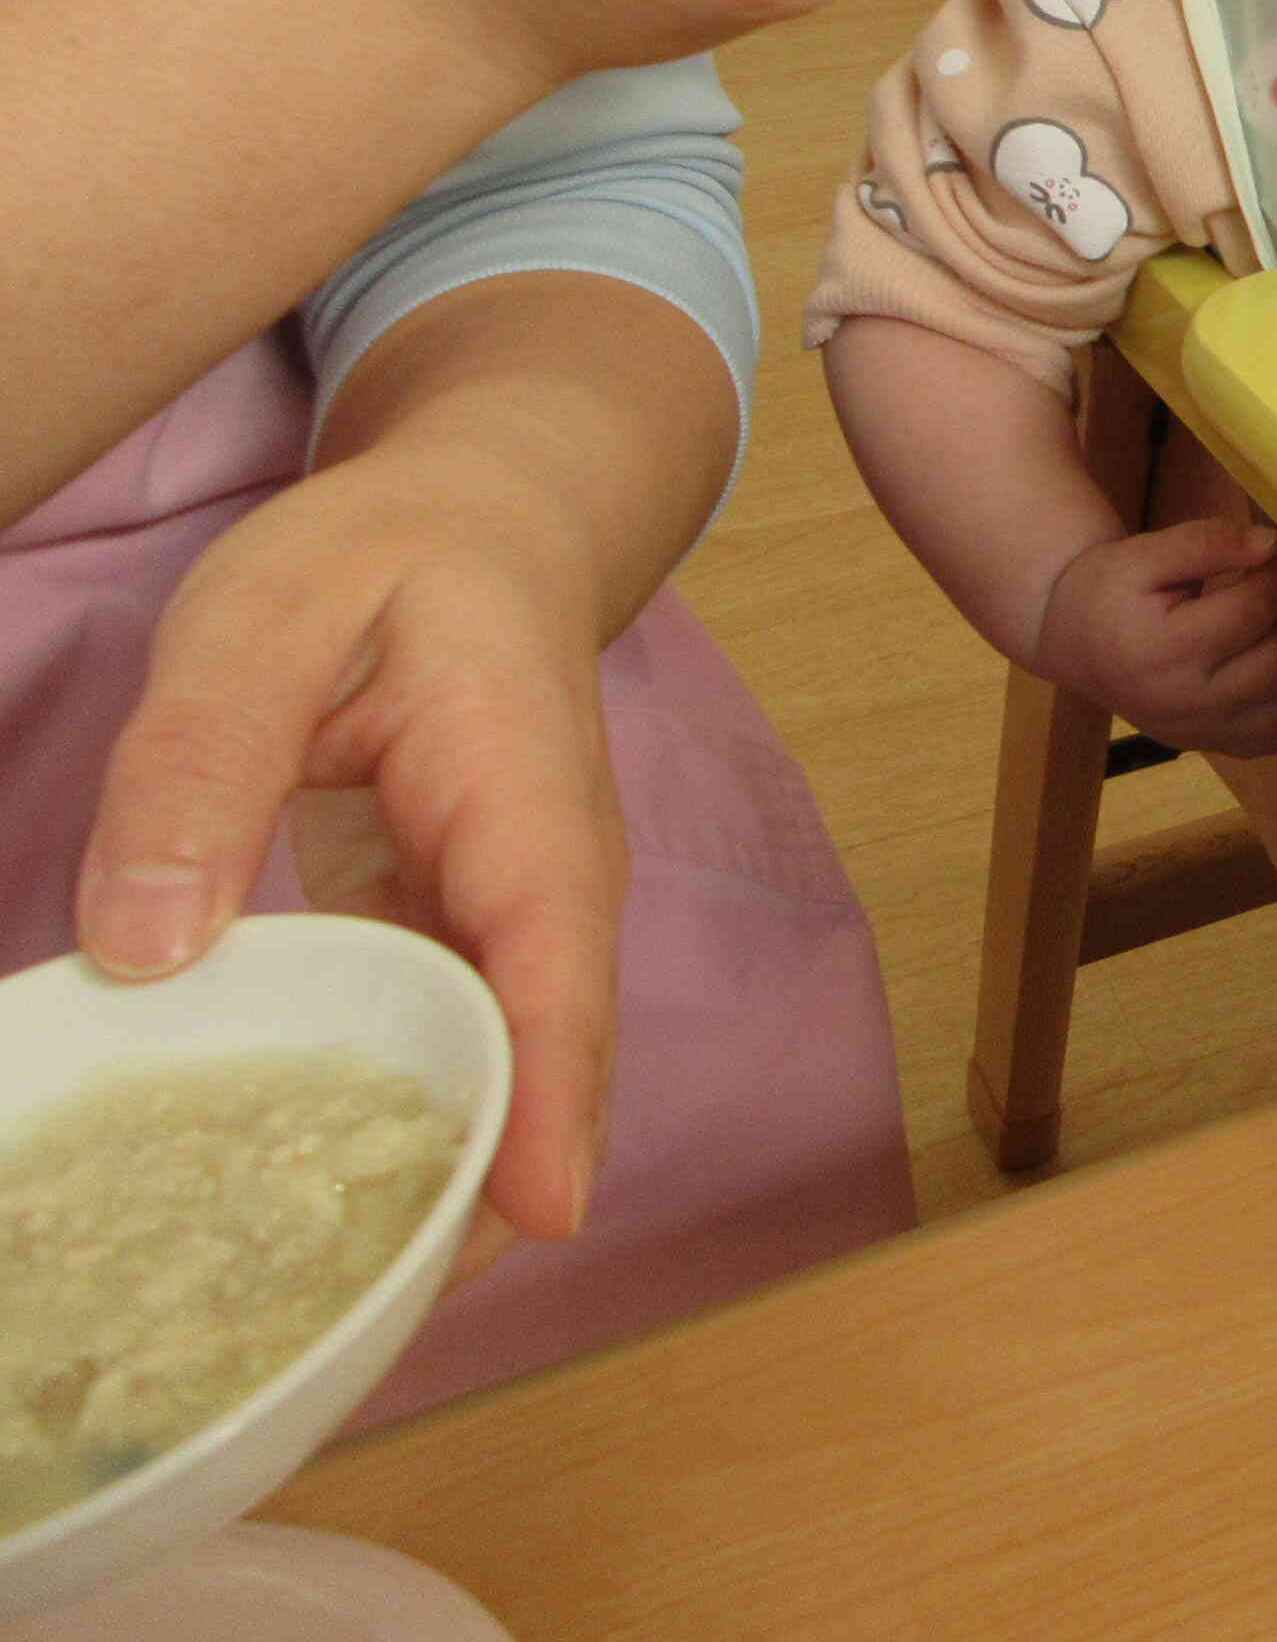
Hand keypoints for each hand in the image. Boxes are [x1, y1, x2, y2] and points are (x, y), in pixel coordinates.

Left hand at [74, 446, 630, 1254]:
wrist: (489, 525)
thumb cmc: (390, 558)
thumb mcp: (263, 617)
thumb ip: (198, 765)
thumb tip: (146, 950)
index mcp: (525, 798)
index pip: (556, 961)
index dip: (551, 1094)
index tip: (533, 1220)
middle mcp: (553, 886)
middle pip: (546, 1061)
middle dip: (475, 1198)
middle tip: (352, 1325)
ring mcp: (518, 925)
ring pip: (502, 1077)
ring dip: (431, 1184)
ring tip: (319, 1305)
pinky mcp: (468, 946)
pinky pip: (451, 1055)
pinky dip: (392, 1129)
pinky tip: (302, 1202)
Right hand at [1033, 509, 1276, 758]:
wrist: (1076, 643)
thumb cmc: (1109, 591)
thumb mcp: (1144, 553)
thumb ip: (1206, 543)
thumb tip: (1271, 545)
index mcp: (1162, 651)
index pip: (1249, 614)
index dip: (1276, 578)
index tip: (1274, 556)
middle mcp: (1185, 703)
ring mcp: (1203, 732)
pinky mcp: (1217, 744)